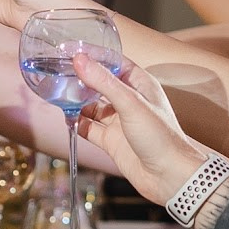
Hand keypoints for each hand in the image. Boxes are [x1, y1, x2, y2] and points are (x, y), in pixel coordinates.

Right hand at [71, 53, 206, 206]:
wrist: (170, 177)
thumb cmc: (161, 137)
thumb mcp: (131, 104)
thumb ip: (104, 82)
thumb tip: (81, 60)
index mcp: (140, 85)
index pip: (114, 62)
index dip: (94, 55)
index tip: (72, 50)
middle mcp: (129, 101)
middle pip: (100, 83)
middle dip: (81, 78)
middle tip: (59, 71)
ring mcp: (119, 121)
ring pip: (92, 106)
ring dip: (76, 101)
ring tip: (58, 94)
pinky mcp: (112, 141)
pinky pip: (89, 128)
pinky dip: (77, 123)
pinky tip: (67, 118)